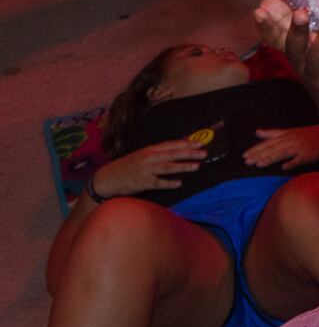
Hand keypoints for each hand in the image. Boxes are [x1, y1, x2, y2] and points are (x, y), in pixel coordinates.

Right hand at [91, 139, 206, 197]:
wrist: (106, 178)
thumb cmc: (127, 167)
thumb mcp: (142, 155)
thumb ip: (157, 153)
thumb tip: (176, 151)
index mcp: (149, 150)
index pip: (171, 145)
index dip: (186, 143)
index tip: (200, 143)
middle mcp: (148, 158)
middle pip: (172, 154)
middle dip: (189, 153)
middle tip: (204, 153)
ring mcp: (145, 170)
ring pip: (167, 167)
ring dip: (183, 166)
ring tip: (196, 166)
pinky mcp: (141, 182)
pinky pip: (157, 183)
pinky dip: (168, 182)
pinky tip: (179, 183)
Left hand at [244, 125, 318, 169]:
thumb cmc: (307, 134)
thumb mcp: (289, 131)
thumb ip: (272, 133)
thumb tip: (257, 132)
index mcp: (285, 136)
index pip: (268, 143)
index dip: (256, 149)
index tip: (245, 155)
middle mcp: (291, 141)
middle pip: (273, 148)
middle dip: (259, 154)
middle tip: (247, 161)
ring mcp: (300, 147)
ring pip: (283, 153)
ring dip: (271, 158)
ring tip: (259, 164)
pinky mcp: (310, 154)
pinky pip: (300, 159)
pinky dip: (293, 162)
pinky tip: (284, 167)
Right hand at [255, 0, 318, 124]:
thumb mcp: (306, 42)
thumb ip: (290, 21)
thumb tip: (269, 1)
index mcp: (295, 52)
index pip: (275, 38)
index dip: (267, 26)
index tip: (259, 11)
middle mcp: (302, 64)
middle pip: (295, 48)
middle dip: (296, 30)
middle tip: (300, 13)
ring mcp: (318, 78)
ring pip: (317, 59)